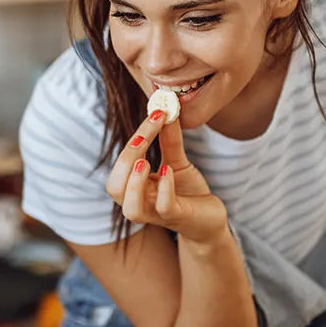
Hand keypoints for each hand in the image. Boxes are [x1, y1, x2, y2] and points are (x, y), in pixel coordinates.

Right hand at [104, 109, 226, 242]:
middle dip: (125, 160)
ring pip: (131, 209)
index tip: (156, 113)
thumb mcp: (177, 162)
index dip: (134, 139)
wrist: (210, 219)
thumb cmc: (187, 192)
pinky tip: (168, 171)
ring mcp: (158, 213)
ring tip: (144, 161)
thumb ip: (168, 140)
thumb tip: (164, 108)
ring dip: (134, 184)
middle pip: (115, 188)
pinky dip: (165, 188)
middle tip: (144, 139)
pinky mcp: (178, 218)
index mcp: (135, 186)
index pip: (122, 164)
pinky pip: (164, 208)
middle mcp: (141, 201)